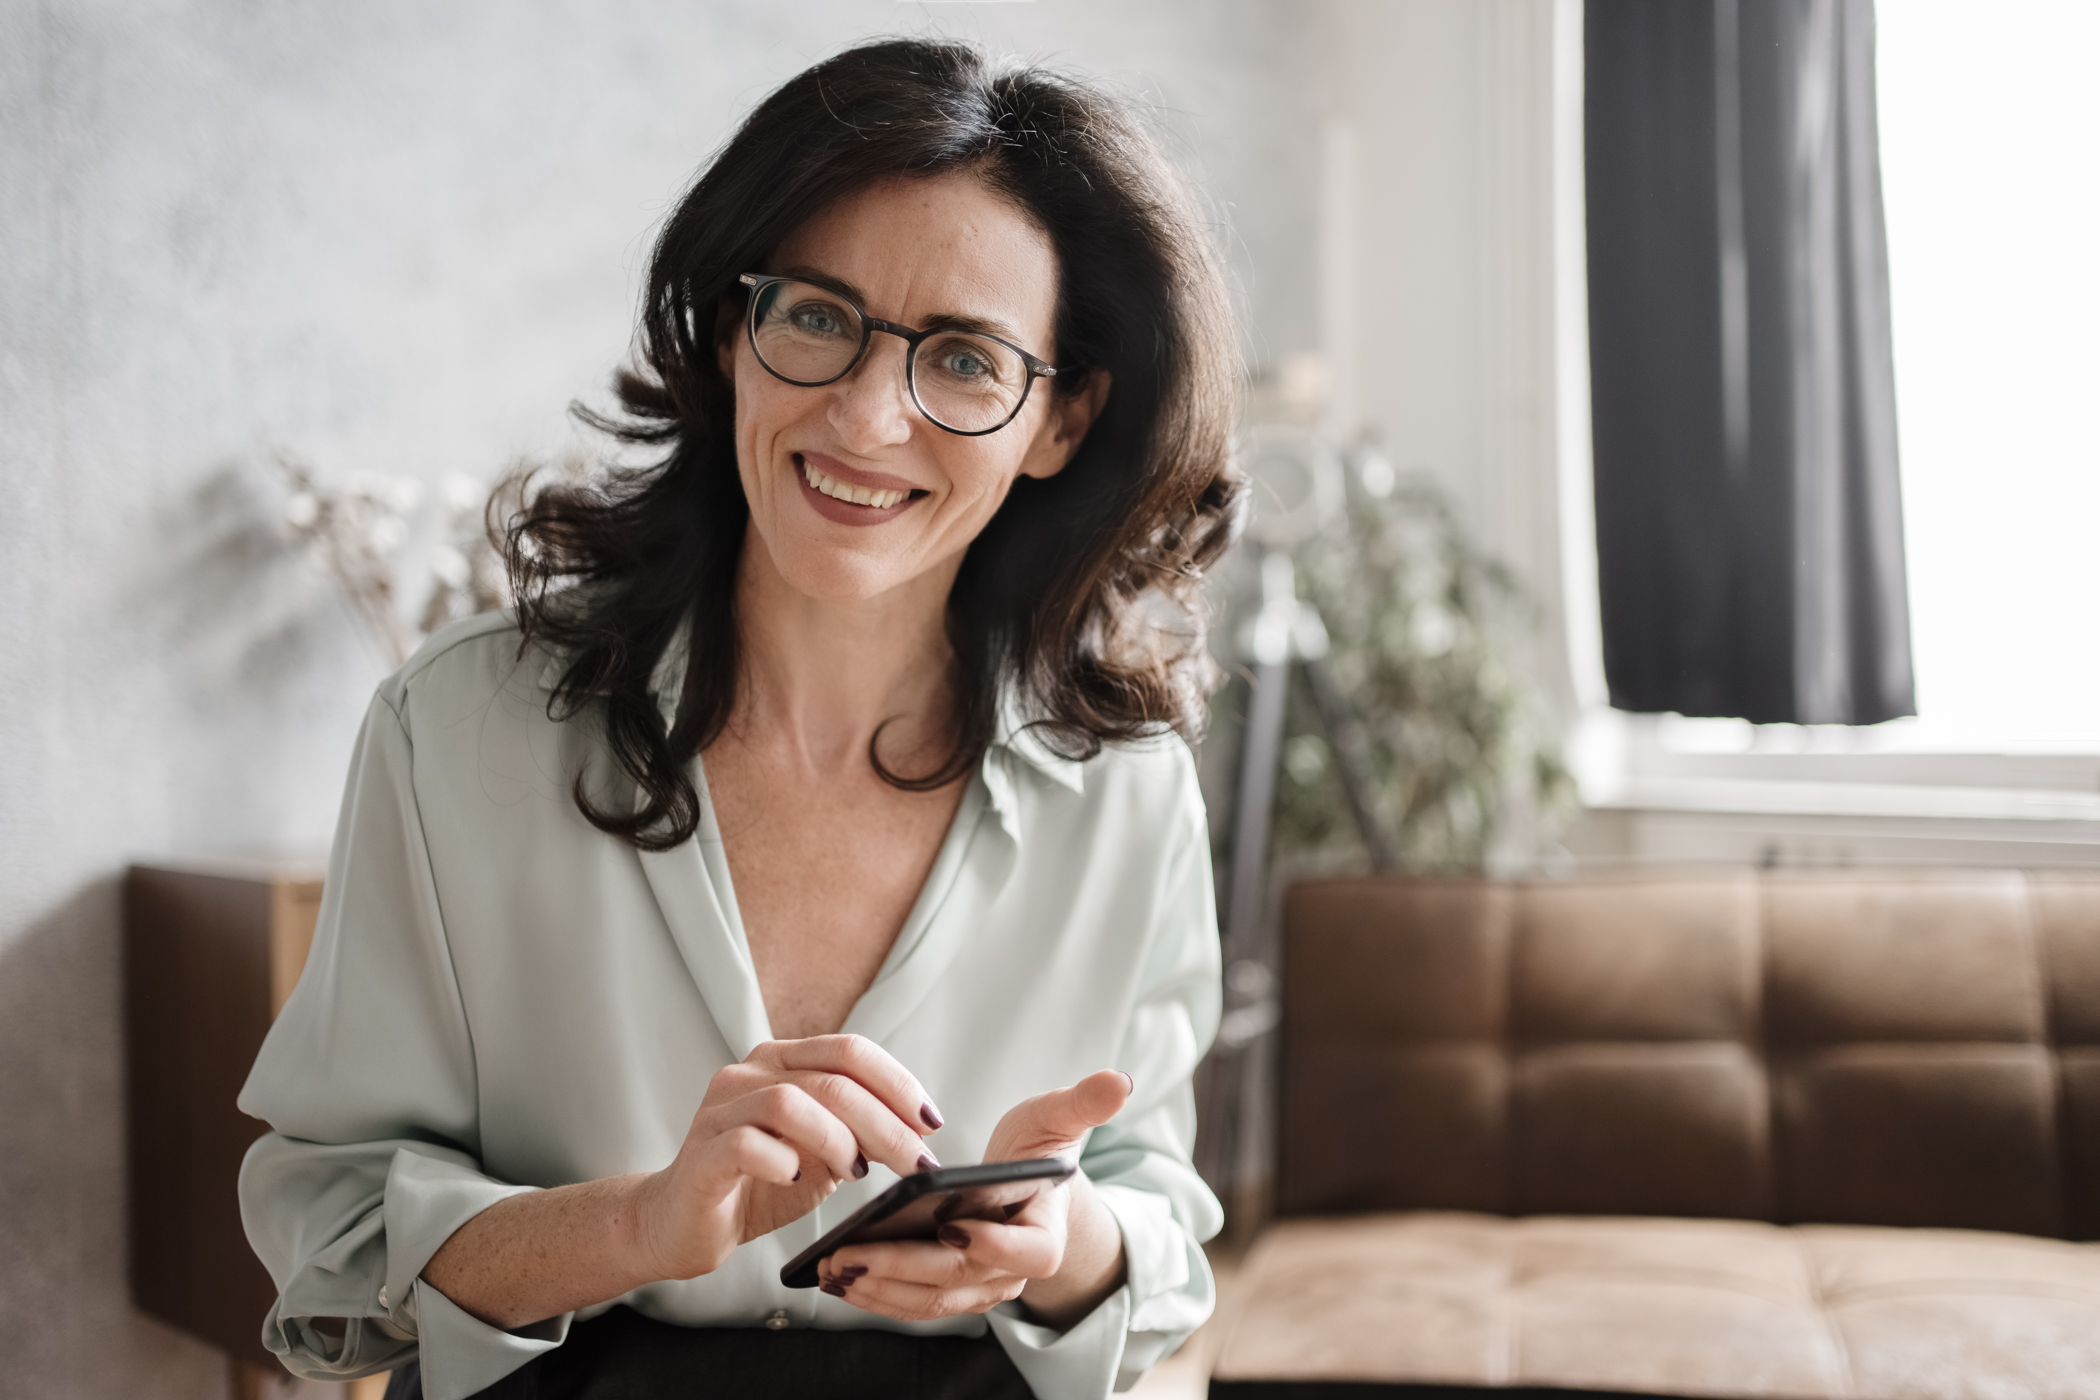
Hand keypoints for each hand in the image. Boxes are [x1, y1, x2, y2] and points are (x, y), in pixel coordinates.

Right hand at [634, 1035, 944, 1280]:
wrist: (682, 1223)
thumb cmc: (759, 1183)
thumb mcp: (822, 1154)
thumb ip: (860, 1133)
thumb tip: (918, 1132)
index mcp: (781, 1061)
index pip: (849, 1051)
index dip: (897, 1083)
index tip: (931, 1123)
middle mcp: (748, 1074)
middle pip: (832, 1080)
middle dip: (886, 1124)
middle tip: (917, 1164)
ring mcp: (720, 1111)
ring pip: (791, 1103)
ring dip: (839, 1140)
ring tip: (856, 1173)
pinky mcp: (701, 1156)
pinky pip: (747, 1145)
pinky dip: (784, 1161)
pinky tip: (797, 1180)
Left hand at [817, 1069, 1131, 1326]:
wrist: (1026, 1189)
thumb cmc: (1039, 1150)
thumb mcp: (1057, 1120)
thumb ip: (1084, 1104)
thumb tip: (1118, 1080)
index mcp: (1045, 1233)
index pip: (1025, 1252)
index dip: (992, 1243)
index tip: (949, 1224)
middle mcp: (1013, 1274)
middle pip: (959, 1281)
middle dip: (902, 1269)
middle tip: (849, 1253)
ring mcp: (981, 1289)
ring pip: (930, 1302)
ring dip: (880, 1290)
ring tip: (833, 1267)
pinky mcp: (950, 1293)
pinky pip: (913, 1306)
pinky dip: (877, 1296)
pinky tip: (837, 1277)